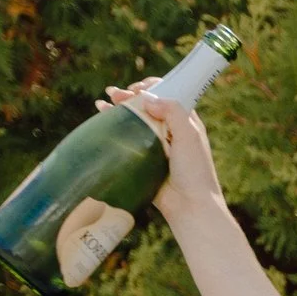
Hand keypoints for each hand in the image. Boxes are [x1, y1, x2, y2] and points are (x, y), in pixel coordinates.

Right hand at [96, 77, 225, 218]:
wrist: (190, 207)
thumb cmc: (194, 172)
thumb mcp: (189, 136)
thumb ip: (173, 112)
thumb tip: (148, 98)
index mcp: (186, 123)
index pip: (167, 95)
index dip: (151, 88)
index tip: (138, 90)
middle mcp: (171, 131)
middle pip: (148, 106)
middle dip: (130, 96)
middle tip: (115, 94)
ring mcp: (156, 145)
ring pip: (135, 120)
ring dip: (120, 108)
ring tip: (105, 101)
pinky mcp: (144, 159)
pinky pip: (127, 138)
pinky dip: (115, 125)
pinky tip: (101, 115)